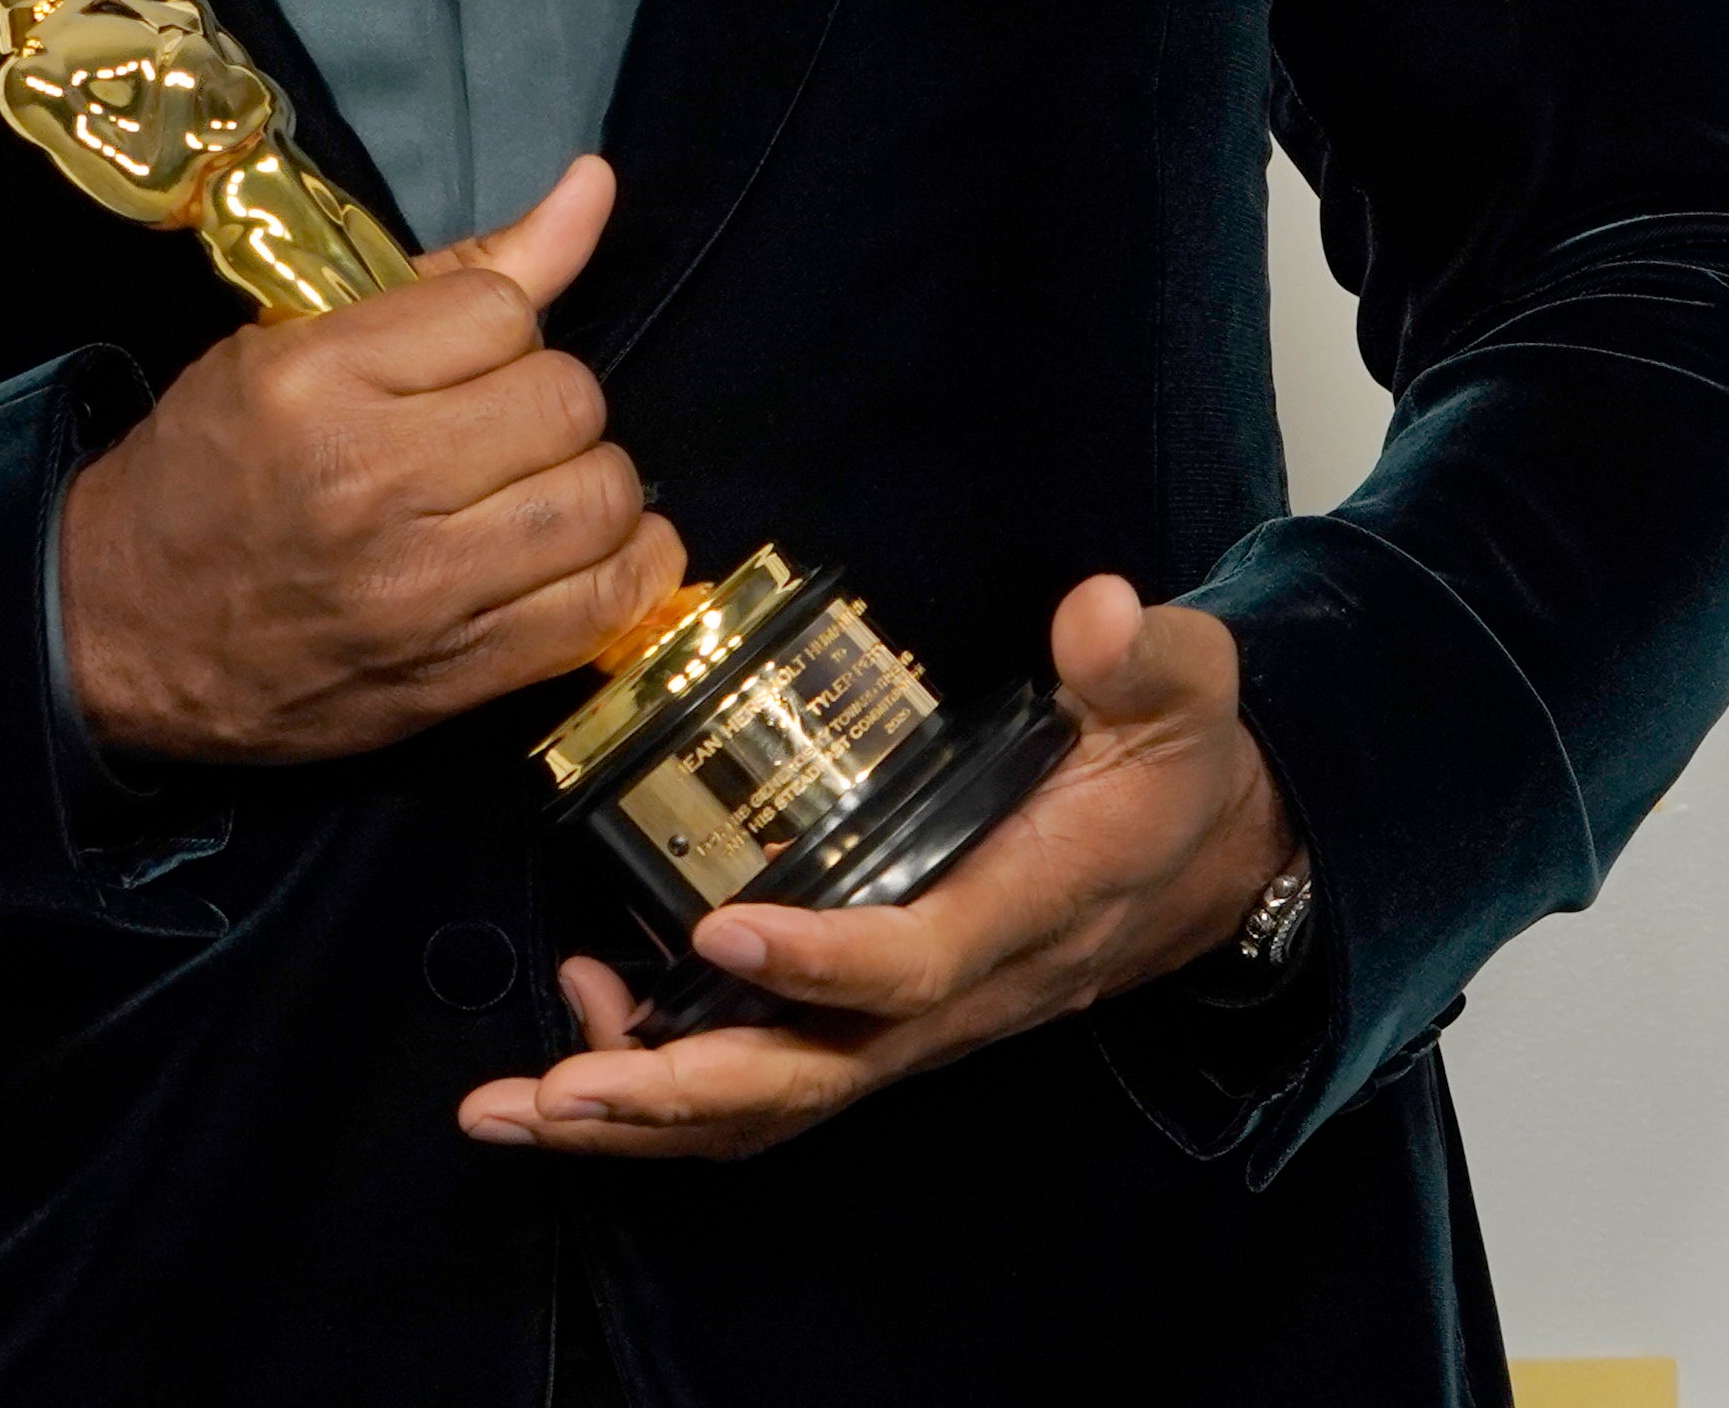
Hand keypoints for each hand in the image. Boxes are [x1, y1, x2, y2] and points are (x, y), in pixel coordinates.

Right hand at [59, 157, 687, 767]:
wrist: (121, 631)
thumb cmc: (209, 471)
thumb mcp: (292, 343)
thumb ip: (458, 270)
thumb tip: (597, 183)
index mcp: (315, 380)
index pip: (502, 311)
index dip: (501, 326)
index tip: (465, 358)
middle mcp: (369, 480)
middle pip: (565, 401)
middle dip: (552, 402)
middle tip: (504, 426)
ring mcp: (417, 589)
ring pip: (600, 499)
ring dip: (591, 485)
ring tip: (541, 487)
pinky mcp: (454, 674)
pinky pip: (604, 605)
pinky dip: (625, 570)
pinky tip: (587, 551)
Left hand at [453, 574, 1297, 1160]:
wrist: (1212, 863)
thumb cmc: (1178, 772)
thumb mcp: (1184, 696)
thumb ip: (1143, 659)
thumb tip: (1097, 612)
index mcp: (1024, 912)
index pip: (917, 962)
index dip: (825, 962)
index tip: (721, 932)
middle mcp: (957, 997)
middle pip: (811, 1079)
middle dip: (676, 1095)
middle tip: (551, 1091)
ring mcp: (911, 1024)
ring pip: (771, 1103)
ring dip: (640, 1115)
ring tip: (515, 1105)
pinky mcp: (878, 1021)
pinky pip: (768, 1080)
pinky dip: (666, 1080)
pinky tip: (582, 1019)